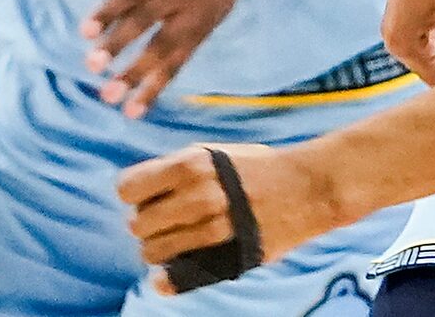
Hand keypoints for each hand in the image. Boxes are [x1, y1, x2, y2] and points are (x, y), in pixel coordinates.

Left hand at [69, 0, 262, 116]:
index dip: (111, 10)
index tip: (85, 32)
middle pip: (150, 21)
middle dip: (121, 46)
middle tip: (93, 67)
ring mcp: (197, 14)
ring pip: (167, 48)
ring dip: (139, 75)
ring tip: (112, 96)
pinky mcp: (205, 32)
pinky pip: (180, 62)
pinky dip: (159, 85)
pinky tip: (137, 106)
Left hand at [118, 141, 343, 292]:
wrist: (306, 187)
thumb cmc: (255, 167)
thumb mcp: (210, 154)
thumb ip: (174, 169)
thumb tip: (137, 191)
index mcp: (188, 164)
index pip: (128, 188)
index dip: (132, 195)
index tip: (142, 199)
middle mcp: (197, 195)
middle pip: (139, 223)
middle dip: (144, 225)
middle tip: (158, 224)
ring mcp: (215, 227)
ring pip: (155, 251)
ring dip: (156, 251)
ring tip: (168, 245)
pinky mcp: (230, 254)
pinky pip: (184, 275)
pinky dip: (168, 279)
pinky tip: (164, 278)